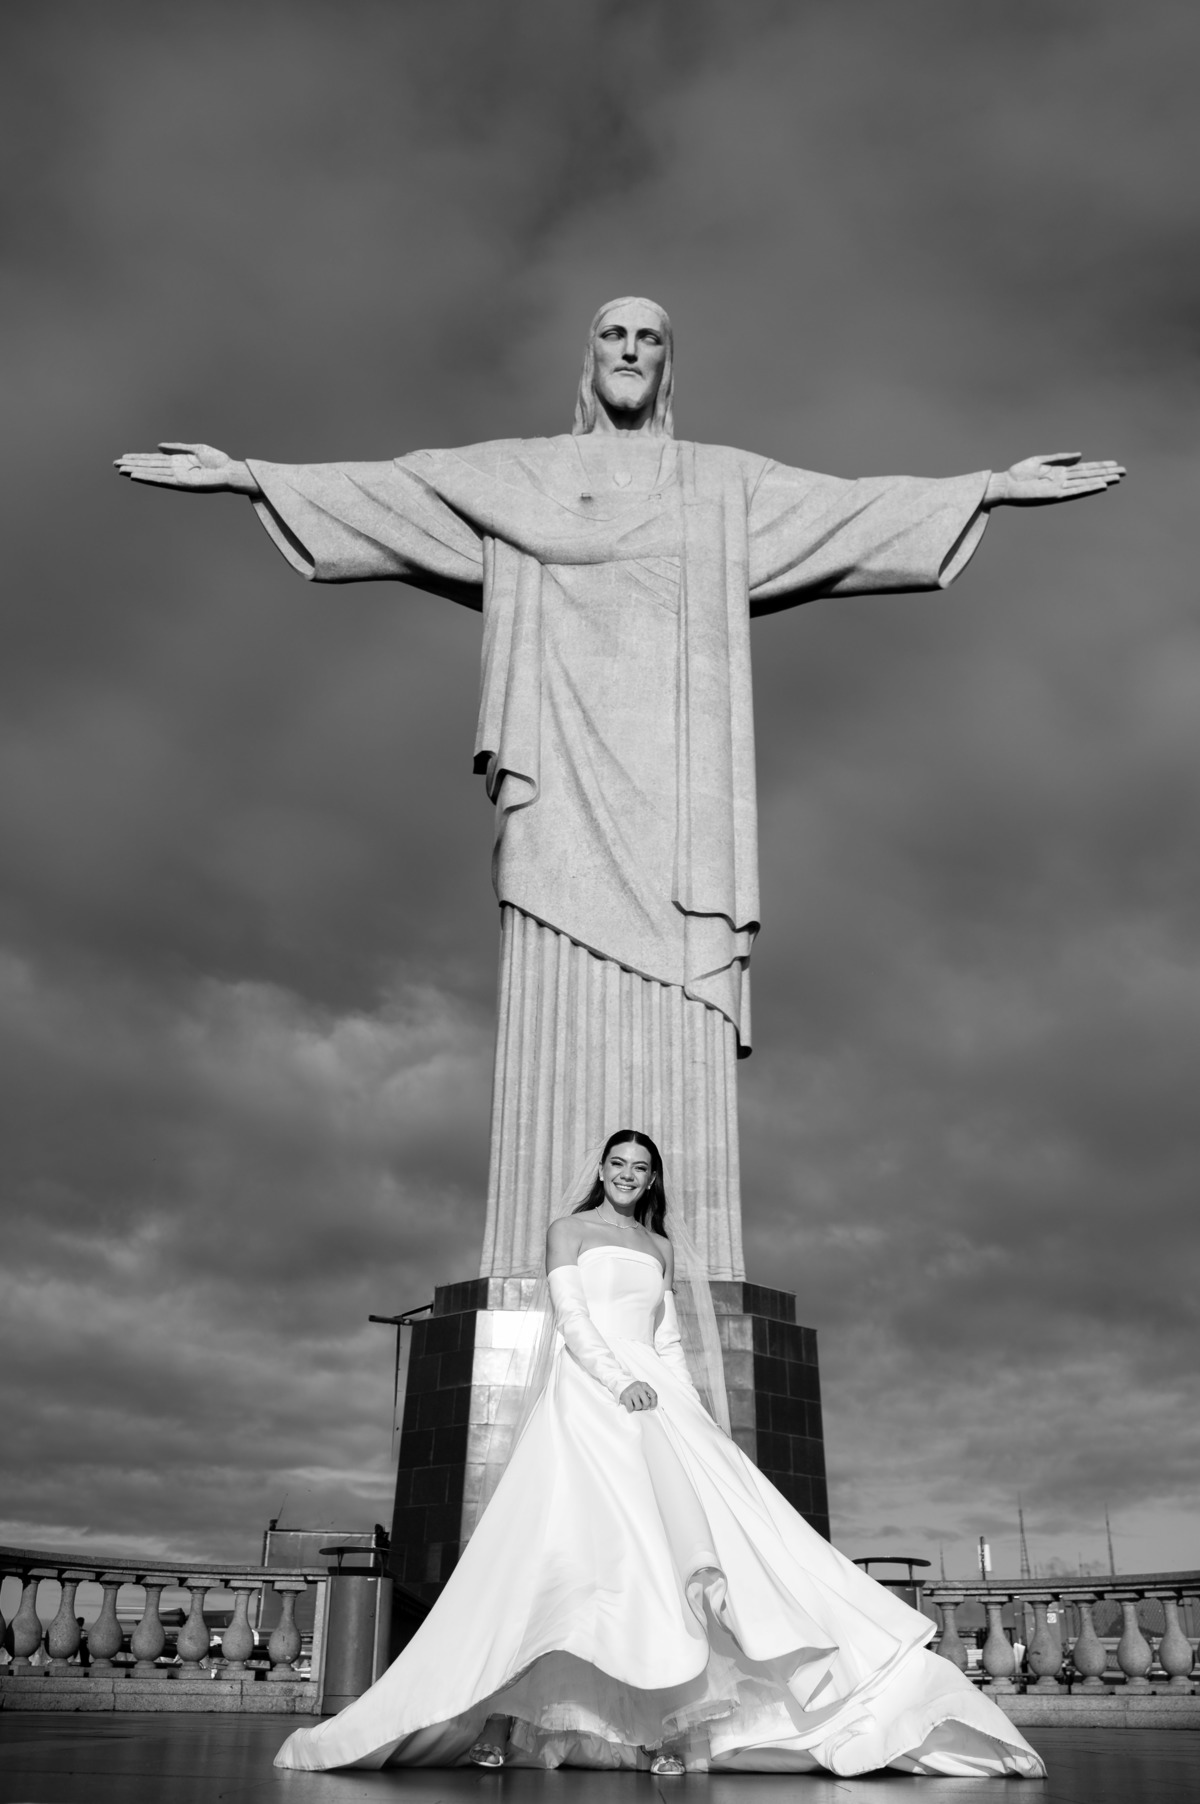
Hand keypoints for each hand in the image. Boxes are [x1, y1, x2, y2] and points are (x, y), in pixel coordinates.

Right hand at [113, 442, 259, 494]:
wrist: (230, 471)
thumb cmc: (217, 461)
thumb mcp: (195, 449)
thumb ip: (177, 447)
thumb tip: (158, 446)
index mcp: (177, 462)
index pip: (153, 460)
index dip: (139, 459)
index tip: (124, 458)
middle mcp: (175, 470)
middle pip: (149, 466)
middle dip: (133, 465)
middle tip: (115, 464)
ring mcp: (177, 477)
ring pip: (152, 473)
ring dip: (136, 471)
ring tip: (121, 470)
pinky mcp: (182, 484)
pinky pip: (162, 480)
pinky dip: (149, 478)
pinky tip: (137, 476)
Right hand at [619, 1380, 657, 1412]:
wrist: (622, 1383)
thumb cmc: (634, 1388)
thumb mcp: (642, 1388)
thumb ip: (647, 1394)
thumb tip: (651, 1405)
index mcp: (644, 1385)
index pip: (653, 1395)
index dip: (654, 1403)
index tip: (652, 1407)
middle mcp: (639, 1387)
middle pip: (647, 1403)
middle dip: (644, 1406)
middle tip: (641, 1405)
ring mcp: (632, 1391)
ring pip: (639, 1406)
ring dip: (636, 1408)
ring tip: (634, 1403)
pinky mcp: (626, 1396)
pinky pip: (631, 1408)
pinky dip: (630, 1409)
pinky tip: (630, 1405)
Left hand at [986, 452, 1123, 506]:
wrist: (1005, 484)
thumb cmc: (1019, 473)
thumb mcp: (1041, 460)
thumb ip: (1060, 457)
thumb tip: (1081, 455)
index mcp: (1060, 472)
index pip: (1085, 469)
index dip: (1100, 466)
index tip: (1114, 464)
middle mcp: (1063, 481)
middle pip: (1089, 475)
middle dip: (1106, 473)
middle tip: (1124, 471)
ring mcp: (1060, 488)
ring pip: (1085, 483)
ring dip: (1101, 480)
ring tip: (1116, 477)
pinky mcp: (1054, 495)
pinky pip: (1075, 491)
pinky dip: (1088, 488)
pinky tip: (1100, 485)